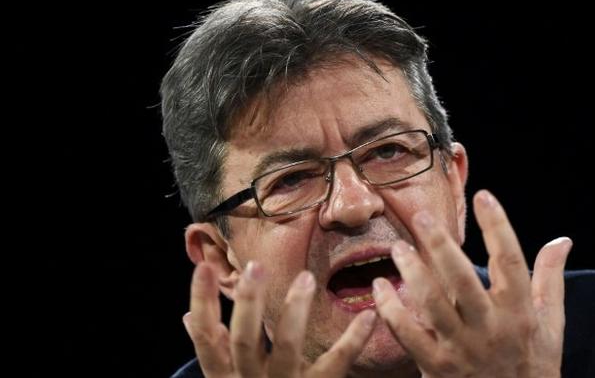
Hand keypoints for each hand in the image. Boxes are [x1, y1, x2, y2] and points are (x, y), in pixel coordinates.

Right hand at [183, 262, 375, 377]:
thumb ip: (214, 350)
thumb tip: (189, 315)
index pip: (207, 339)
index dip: (202, 304)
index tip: (201, 267)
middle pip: (244, 342)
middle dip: (248, 304)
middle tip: (256, 266)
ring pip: (287, 348)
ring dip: (294, 311)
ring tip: (306, 277)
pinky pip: (335, 365)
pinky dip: (352, 340)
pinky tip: (369, 315)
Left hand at [372, 190, 572, 377]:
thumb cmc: (533, 364)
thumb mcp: (551, 324)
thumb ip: (551, 279)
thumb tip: (562, 241)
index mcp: (520, 312)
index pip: (511, 262)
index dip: (498, 226)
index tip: (484, 196)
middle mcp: (491, 329)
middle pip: (463, 280)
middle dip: (442, 246)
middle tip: (421, 217)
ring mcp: (462, 349)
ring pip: (433, 305)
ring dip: (412, 273)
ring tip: (398, 248)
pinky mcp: (437, 367)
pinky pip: (409, 335)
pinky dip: (391, 311)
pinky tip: (381, 288)